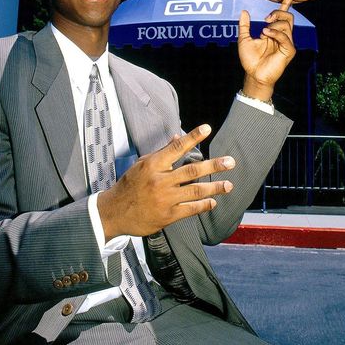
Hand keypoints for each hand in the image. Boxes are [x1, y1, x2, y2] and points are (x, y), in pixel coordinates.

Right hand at [97, 125, 235, 240]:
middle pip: (192, 170)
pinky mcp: (168, 215)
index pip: (176, 147)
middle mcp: (160, 180)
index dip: (193, 137)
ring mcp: (165, 198)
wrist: (115, 212)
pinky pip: (191, 209)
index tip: (207, 128)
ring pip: (195, 191)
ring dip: (215, 187)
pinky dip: (204, 205)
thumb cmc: (129, 185)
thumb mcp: (142, 164)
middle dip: (214, 165)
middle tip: (230, 162)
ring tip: (228, 184)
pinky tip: (213, 201)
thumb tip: (177, 137)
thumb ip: (162, 152)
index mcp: (153, 164)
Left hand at [238, 0, 295, 100]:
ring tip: (263, 30)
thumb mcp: (244, 39)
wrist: (253, 74)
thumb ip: (244, 26)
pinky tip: (265, 34)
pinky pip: (286, 37)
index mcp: (273, 33)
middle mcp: (282, 37)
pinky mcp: (289, 51)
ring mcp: (286, 43)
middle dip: (278, 12)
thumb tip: (244, 12)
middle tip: (265, 19)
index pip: (282, 17)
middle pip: (288, 17)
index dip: (285, 6)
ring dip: (275, 24)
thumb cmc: (250, 59)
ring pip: (287, 24)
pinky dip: (275, 33)